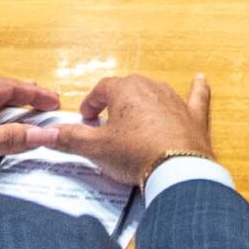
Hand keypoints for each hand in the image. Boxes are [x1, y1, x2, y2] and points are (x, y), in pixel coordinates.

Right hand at [25, 74, 212, 185]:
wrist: (177, 169)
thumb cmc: (133, 153)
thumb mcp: (96, 148)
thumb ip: (70, 138)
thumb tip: (47, 133)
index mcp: (125, 90)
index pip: (102, 89)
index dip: (92, 102)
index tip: (86, 117)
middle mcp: (151, 87)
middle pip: (128, 89)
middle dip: (116, 103)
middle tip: (107, 123)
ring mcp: (175, 100)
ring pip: (155, 93)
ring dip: (144, 102)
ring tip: (134, 120)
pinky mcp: (194, 115)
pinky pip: (196, 96)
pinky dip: (197, 89)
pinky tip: (200, 79)